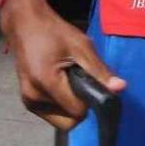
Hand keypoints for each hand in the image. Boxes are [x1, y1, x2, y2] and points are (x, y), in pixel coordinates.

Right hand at [1, 0, 126, 129]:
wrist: (25, 24)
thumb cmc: (53, 32)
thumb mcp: (81, 46)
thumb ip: (99, 70)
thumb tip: (120, 88)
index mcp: (46, 83)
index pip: (78, 111)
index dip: (90, 99)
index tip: (92, 82)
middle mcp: (34, 98)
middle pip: (70, 121)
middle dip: (80, 105)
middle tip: (82, 80)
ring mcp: (28, 102)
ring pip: (61, 120)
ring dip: (71, 105)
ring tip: (69, 79)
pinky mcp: (27, 102)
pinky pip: (52, 114)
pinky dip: (61, 104)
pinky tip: (61, 83)